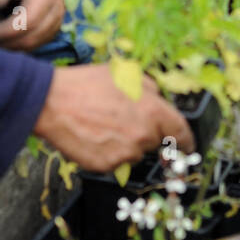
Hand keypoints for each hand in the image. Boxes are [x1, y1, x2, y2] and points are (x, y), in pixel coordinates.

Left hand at [0, 0, 64, 50]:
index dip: (4, 31)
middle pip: (30, 38)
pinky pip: (30, 46)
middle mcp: (57, 9)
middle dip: (0, 40)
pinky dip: (11, 44)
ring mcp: (56, 22)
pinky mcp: (50, 31)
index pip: (28, 21)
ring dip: (3, 43)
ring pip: (29, 45)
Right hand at [33, 66, 194, 170]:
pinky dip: (107, 152)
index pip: (180, 131)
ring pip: (133, 152)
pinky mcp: (106, 166)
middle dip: (143, 133)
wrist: (52, 103)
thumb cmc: (86, 84)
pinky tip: (93, 136)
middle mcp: (142, 135)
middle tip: (121, 121)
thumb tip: (156, 98)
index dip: (186, 140)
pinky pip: (114, 162)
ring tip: (102, 125)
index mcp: (153, 111)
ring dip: (125, 143)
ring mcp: (124, 153)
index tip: (188, 146)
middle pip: (153, 141)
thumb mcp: (125, 74)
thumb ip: (149, 88)